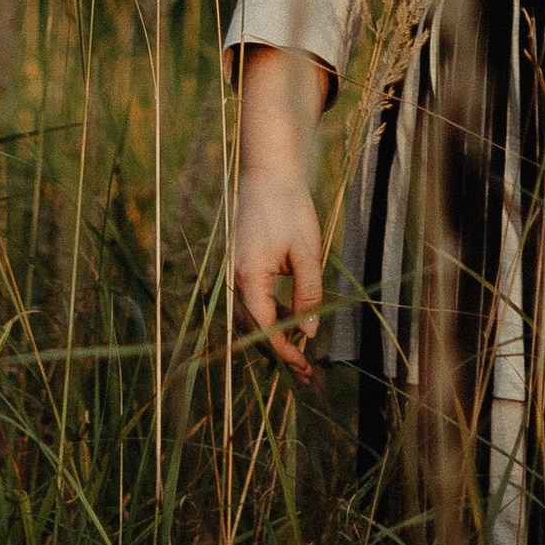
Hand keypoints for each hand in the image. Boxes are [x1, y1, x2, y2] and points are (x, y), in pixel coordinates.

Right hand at [231, 163, 325, 377]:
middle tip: (307, 371)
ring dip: (273, 337)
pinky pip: (251, 303)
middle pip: (253, 331)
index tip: (306, 368)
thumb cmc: (289, 208)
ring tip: (301, 352)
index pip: (265, 330)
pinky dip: (268, 317)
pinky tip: (289, 319)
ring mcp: (235, 273)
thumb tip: (309, 334)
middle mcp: (235, 279)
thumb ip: (308, 294)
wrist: (268, 172)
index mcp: (248, 277)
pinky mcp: (241, 267)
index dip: (285, 353)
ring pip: (250, 320)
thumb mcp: (306, 252)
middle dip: (278, 352)